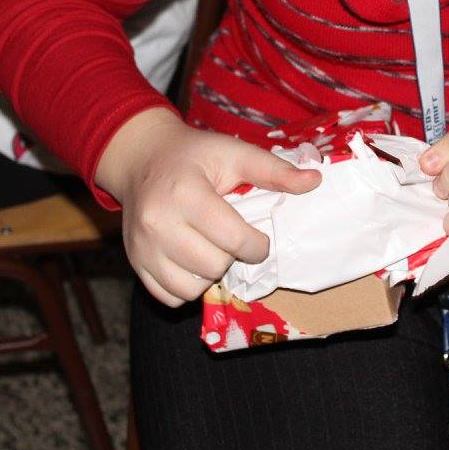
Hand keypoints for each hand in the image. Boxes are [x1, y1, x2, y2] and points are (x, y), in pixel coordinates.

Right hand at [100, 109, 321, 306]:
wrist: (142, 157)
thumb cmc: (193, 155)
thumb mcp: (233, 152)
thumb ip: (273, 170)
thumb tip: (314, 181)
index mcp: (185, 193)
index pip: (233, 240)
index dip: (257, 245)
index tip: (258, 238)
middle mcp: (158, 223)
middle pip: (213, 266)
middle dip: (232, 257)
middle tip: (231, 240)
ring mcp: (141, 246)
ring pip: (190, 289)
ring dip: (209, 276)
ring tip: (211, 251)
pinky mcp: (134, 262)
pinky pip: (168, 297)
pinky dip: (185, 288)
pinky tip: (191, 264)